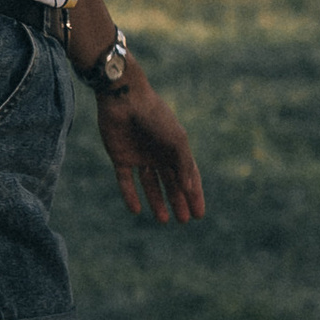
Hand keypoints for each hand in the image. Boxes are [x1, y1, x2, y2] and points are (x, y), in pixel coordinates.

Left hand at [97, 70, 203, 224]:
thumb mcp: (176, 139)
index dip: (194, 194)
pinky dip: (131, 195)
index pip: (188, 175)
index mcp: (174, 147)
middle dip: (178, 201)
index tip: (199, 214)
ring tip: (163, 220)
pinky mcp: (120, 156)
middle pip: (170, 182)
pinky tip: (137, 210)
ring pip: (150, 184)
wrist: (124, 98)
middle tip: (183, 221)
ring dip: (157, 201)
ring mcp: (139, 156)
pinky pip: (126, 181)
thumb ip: (184, 164)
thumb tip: (189, 189)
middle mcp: (158, 153)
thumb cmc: (155, 116)